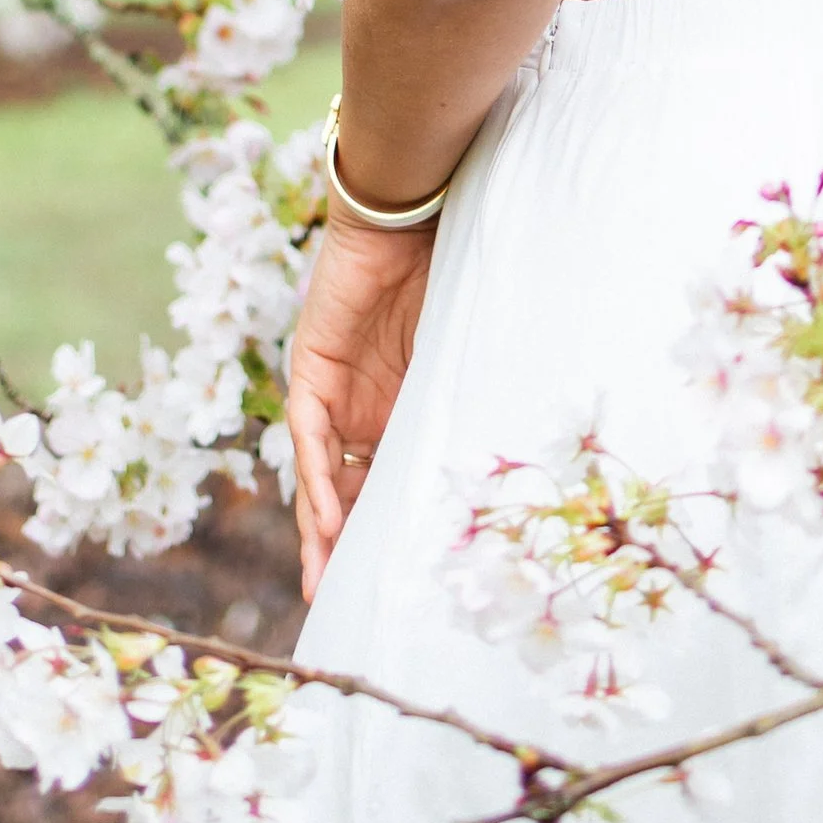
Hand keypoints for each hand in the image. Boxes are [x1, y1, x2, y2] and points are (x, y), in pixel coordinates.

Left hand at [287, 213, 433, 601]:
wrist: (411, 217)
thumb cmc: (449, 279)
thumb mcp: (461, 362)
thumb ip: (464, 409)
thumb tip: (512, 475)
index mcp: (402, 411)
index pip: (388, 485)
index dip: (387, 532)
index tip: (400, 585)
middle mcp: (365, 410)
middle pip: (349, 492)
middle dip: (348, 547)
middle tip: (351, 605)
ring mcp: (335, 393)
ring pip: (322, 477)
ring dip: (322, 529)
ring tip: (326, 583)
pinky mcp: (311, 371)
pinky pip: (310, 437)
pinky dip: (315, 480)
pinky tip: (323, 523)